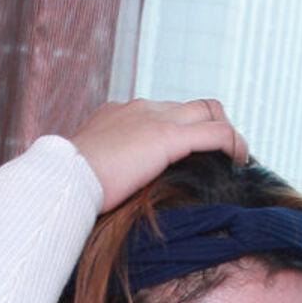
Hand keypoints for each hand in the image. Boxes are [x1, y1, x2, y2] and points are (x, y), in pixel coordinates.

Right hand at [67, 97, 247, 211]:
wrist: (62, 180)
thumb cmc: (68, 187)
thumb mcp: (90, 173)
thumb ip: (108, 173)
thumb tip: (112, 196)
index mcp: (121, 115)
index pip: (164, 112)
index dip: (184, 130)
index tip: (191, 155)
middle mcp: (141, 109)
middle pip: (192, 106)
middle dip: (211, 127)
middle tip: (222, 157)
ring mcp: (154, 120)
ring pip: (209, 112)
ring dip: (226, 135)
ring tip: (236, 160)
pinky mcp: (167, 138)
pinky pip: (215, 132)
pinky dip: (232, 143)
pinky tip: (239, 160)